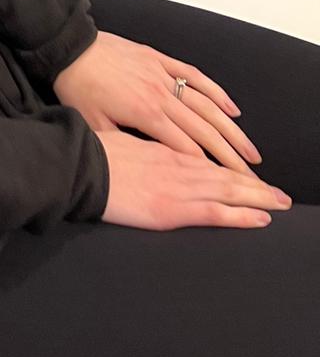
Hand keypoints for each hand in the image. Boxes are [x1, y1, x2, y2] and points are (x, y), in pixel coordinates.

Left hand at [54, 30, 260, 173]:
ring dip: (231, 129)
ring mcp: (163, 75)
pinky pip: (195, 76)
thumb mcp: (96, 125)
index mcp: (146, 115)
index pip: (186, 149)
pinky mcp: (160, 59)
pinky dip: (216, 92)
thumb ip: (125, 145)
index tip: (228, 188)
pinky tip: (232, 108)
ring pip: (207, 105)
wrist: (70, 46)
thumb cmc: (78, 88)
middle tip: (252, 176)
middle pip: (205, 130)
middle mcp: (161, 95)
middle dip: (230, 156)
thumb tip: (148, 165)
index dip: (208, 170)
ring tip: (251, 150)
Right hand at [98, 130, 290, 230]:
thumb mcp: (115, 138)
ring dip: (257, 196)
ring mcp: (179, 185)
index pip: (204, 156)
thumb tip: (142, 151)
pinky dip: (241, 215)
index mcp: (163, 146)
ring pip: (228, 190)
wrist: (77, 165)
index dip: (228, 164)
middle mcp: (178, 162)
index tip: (246, 173)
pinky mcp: (175, 208)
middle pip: (223, 172)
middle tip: (279, 193)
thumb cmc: (89, 150)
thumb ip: (135, 145)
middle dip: (253, 182)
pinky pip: (217, 212)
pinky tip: (260, 218)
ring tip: (279, 202)